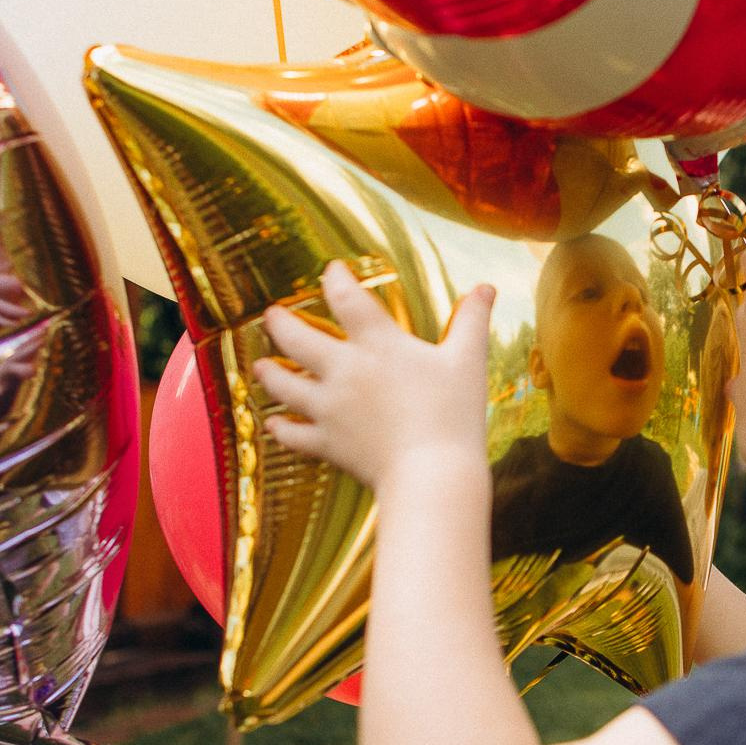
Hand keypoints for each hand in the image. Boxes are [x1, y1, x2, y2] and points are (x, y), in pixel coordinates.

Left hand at [256, 261, 495, 493]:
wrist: (433, 473)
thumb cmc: (454, 414)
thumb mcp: (468, 360)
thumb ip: (472, 320)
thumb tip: (485, 288)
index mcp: (379, 345)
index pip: (346, 298)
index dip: (335, 278)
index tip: (331, 271)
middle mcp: (345, 371)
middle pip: (295, 338)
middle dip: (279, 323)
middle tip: (272, 314)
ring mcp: (330, 409)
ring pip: (283, 384)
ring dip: (268, 373)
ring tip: (260, 365)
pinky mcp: (328, 443)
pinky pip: (293, 435)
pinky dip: (280, 429)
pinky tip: (274, 423)